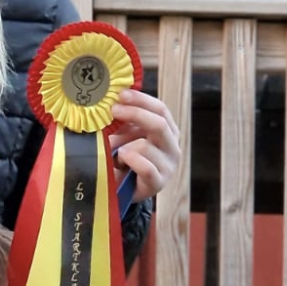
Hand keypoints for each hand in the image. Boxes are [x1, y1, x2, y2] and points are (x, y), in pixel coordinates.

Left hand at [107, 87, 181, 202]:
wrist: (122, 190)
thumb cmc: (124, 159)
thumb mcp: (125, 135)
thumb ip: (125, 121)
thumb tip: (115, 102)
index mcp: (168, 131)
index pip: (161, 109)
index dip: (141, 100)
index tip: (122, 94)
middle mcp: (172, 147)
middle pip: (159, 124)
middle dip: (135, 114)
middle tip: (114, 110)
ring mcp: (168, 166)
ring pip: (145, 146)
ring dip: (123, 147)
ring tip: (116, 155)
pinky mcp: (159, 183)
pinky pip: (144, 167)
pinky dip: (128, 161)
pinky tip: (120, 163)